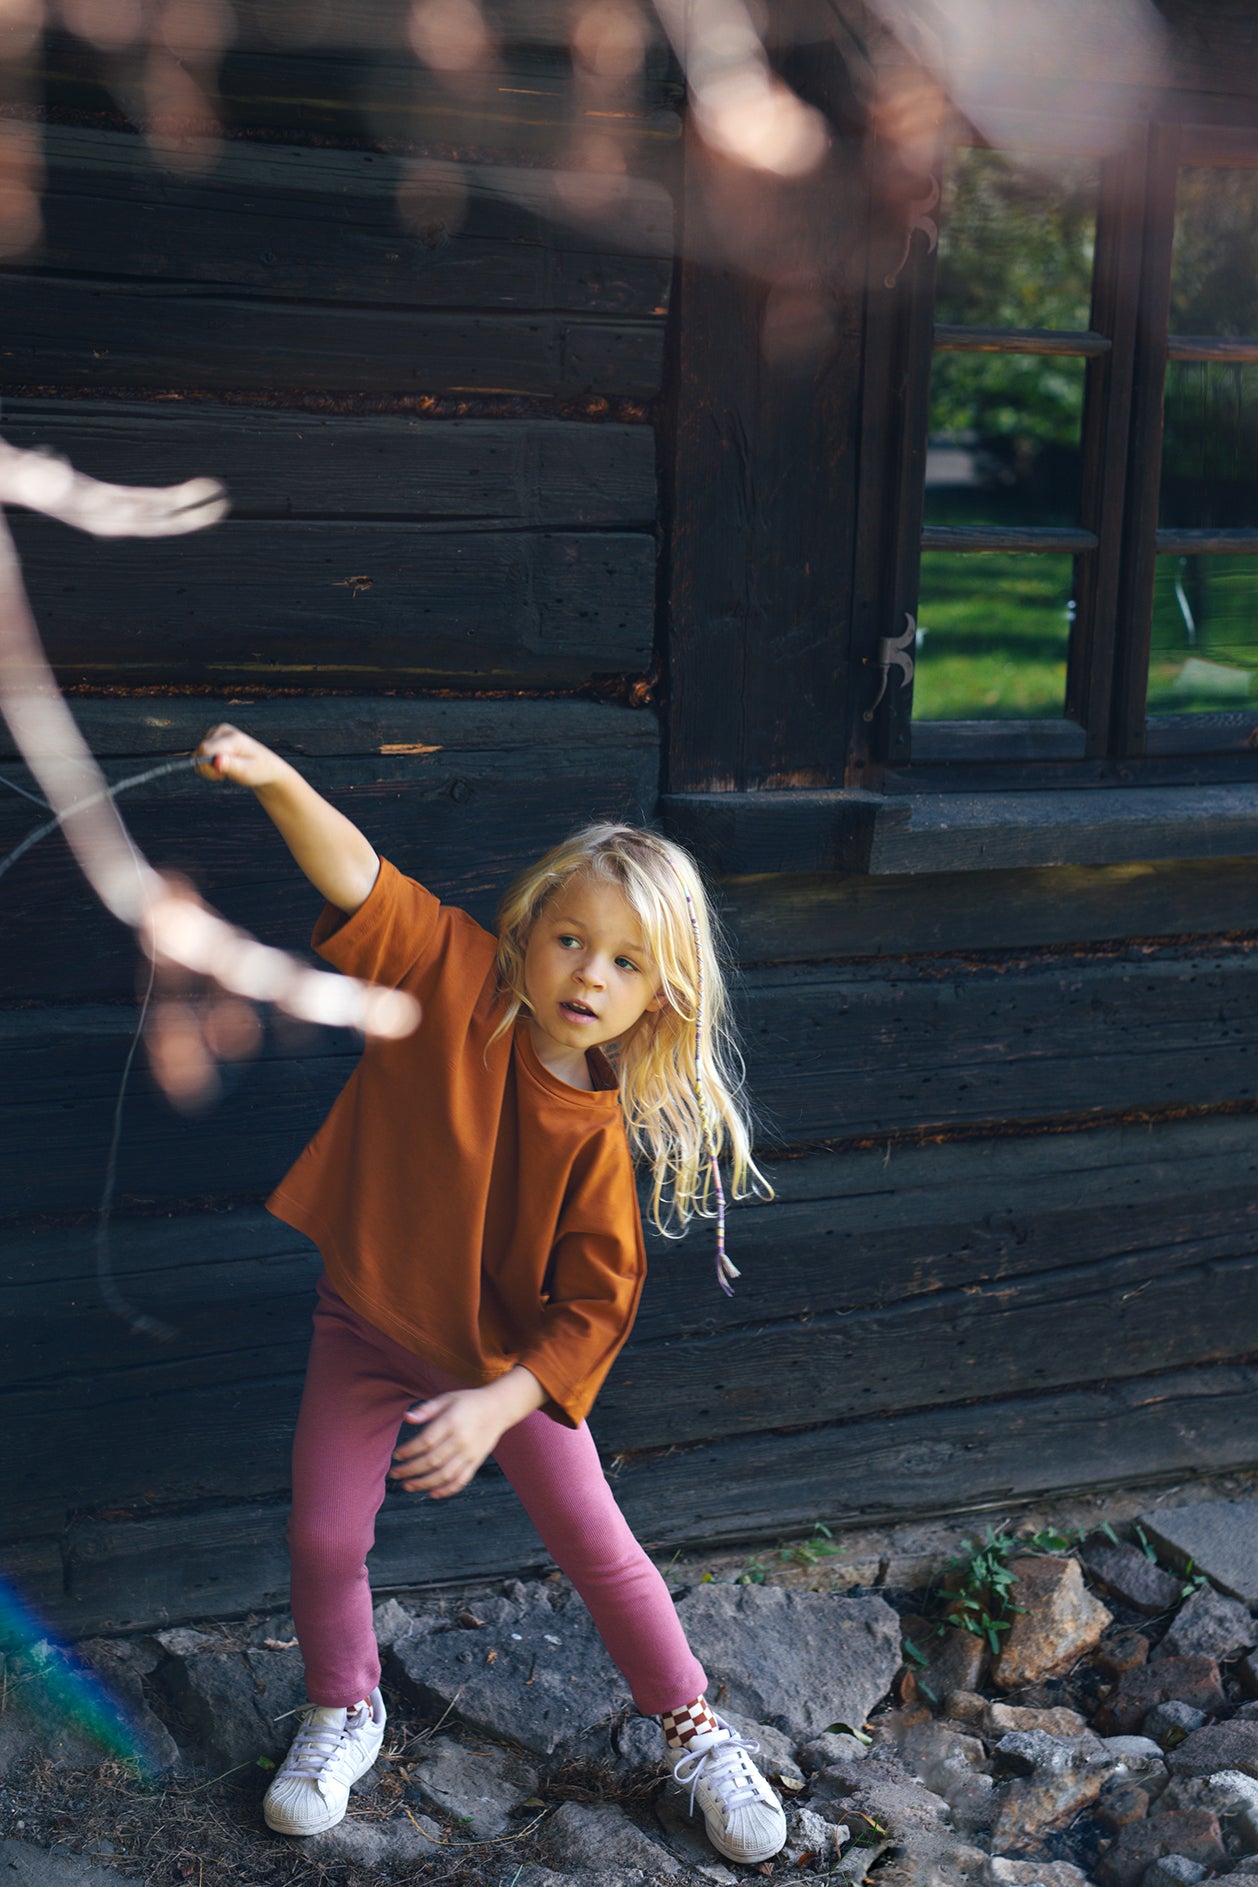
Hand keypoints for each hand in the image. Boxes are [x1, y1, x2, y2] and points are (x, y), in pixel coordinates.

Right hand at [194, 723, 286, 790]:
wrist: (265, 766)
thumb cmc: (258, 770)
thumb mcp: (247, 772)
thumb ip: (231, 766)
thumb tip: (216, 761)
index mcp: (232, 737)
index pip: (205, 749)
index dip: (208, 766)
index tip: (222, 775)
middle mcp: (222, 730)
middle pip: (200, 751)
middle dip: (209, 768)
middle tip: (226, 774)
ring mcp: (216, 733)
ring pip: (197, 754)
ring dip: (208, 768)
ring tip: (226, 770)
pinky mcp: (211, 738)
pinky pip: (198, 755)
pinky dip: (207, 765)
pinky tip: (222, 766)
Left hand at [388, 1387, 509, 1498]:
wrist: (498, 1408)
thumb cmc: (468, 1402)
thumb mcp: (447, 1399)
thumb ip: (427, 1409)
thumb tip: (407, 1418)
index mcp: (452, 1422)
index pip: (426, 1441)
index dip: (408, 1450)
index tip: (396, 1455)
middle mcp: (461, 1440)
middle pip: (432, 1460)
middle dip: (410, 1470)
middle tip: (394, 1473)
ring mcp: (470, 1453)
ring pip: (445, 1475)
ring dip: (424, 1483)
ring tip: (407, 1486)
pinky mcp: (476, 1462)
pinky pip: (461, 1481)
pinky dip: (447, 1490)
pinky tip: (432, 1493)